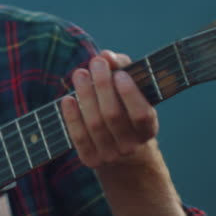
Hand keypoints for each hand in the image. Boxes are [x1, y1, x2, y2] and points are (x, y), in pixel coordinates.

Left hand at [59, 50, 158, 170]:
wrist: (120, 152)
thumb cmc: (126, 110)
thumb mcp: (132, 90)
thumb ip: (122, 68)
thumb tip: (106, 55)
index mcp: (148, 130)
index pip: (141, 114)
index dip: (129, 94)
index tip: (119, 74)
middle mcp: (131, 145)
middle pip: (112, 115)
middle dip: (102, 86)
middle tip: (95, 64)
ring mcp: (110, 155)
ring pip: (94, 124)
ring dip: (85, 95)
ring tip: (79, 74)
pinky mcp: (91, 159)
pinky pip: (79, 137)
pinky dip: (72, 117)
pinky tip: (68, 99)